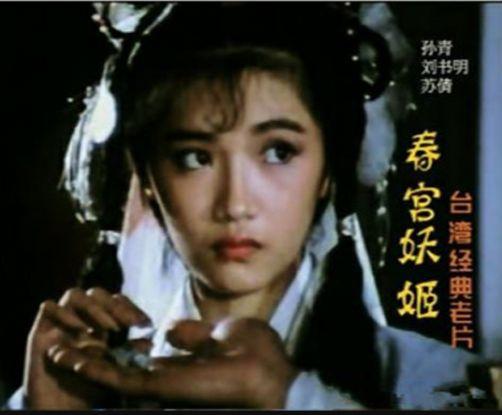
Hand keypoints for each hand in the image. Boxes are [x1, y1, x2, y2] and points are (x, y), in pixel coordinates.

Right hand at [23, 287, 150, 408]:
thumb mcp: (115, 371)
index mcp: (101, 322)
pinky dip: (63, 313)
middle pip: (97, 293)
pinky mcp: (40, 331)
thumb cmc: (90, 388)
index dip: (130, 308)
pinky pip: (47, 307)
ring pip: (74, 294)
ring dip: (93, 308)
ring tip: (106, 329)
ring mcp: (60, 322)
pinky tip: (78, 330)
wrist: (61, 408)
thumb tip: (149, 341)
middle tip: (126, 325)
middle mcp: (81, 317)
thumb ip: (130, 354)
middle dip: (114, 306)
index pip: (116, 301)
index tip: (144, 323)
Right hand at [48, 317, 298, 407]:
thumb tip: (169, 329)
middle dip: (95, 361)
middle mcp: (166, 380)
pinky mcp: (153, 388)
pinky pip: (114, 379)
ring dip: (83, 365)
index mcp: (184, 368)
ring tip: (56, 351)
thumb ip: (192, 335)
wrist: (267, 374)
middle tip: (64, 347)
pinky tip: (68, 357)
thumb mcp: (220, 334)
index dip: (122, 352)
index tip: (102, 338)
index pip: (145, 362)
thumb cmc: (254, 354)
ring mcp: (158, 386)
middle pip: (123, 371)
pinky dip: (89, 370)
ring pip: (110, 377)